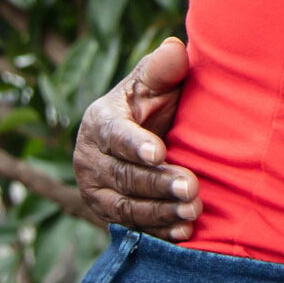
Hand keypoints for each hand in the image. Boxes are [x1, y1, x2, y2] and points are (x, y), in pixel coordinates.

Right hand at [73, 37, 202, 239]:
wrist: (147, 133)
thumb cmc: (153, 100)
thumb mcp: (155, 81)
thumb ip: (164, 68)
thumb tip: (174, 48)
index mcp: (100, 121)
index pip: (115, 135)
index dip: (135, 144)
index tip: (159, 151)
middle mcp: (90, 159)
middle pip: (123, 176)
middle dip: (158, 183)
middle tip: (192, 187)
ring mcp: (96, 191)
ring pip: (126, 206)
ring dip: (160, 211)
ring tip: (193, 211)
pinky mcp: (109, 215)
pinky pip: (132, 227)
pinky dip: (158, 232)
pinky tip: (184, 234)